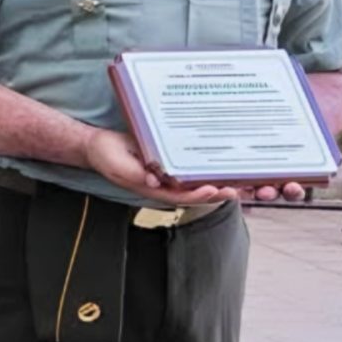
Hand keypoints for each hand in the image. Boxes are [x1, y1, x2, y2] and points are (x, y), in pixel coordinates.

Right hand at [81, 128, 244, 207]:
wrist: (98, 146)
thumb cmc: (107, 157)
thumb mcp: (119, 166)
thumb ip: (137, 176)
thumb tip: (155, 182)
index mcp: (153, 189)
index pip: (180, 196)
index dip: (198, 195)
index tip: (213, 190)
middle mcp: (165, 185)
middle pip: (197, 193)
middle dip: (219, 192)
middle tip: (241, 188)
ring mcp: (169, 176)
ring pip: (199, 183)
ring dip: (220, 183)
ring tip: (243, 181)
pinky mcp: (171, 164)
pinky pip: (193, 169)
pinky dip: (210, 169)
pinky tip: (226, 164)